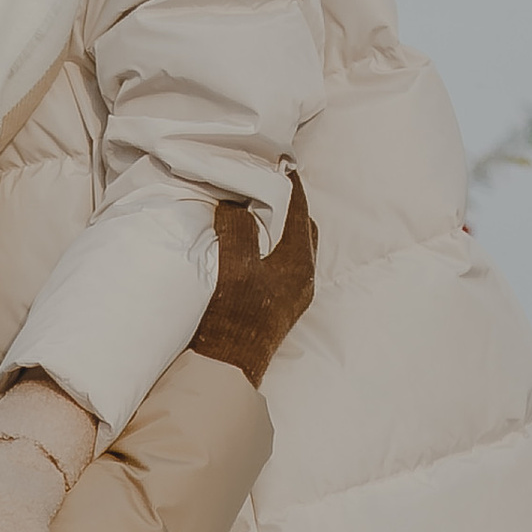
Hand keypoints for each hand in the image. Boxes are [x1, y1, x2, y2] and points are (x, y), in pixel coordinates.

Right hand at [190, 186, 317, 384]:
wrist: (228, 370)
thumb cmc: (234, 320)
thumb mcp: (234, 266)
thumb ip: (238, 229)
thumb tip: (236, 202)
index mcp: (299, 263)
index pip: (299, 210)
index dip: (289, 183)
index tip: (278, 161)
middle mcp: (302, 278)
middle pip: (303, 229)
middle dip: (289, 205)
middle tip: (266, 186)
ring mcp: (292, 296)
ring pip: (292, 249)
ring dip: (278, 229)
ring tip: (254, 213)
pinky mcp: (277, 308)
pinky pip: (280, 266)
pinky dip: (269, 249)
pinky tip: (248, 250)